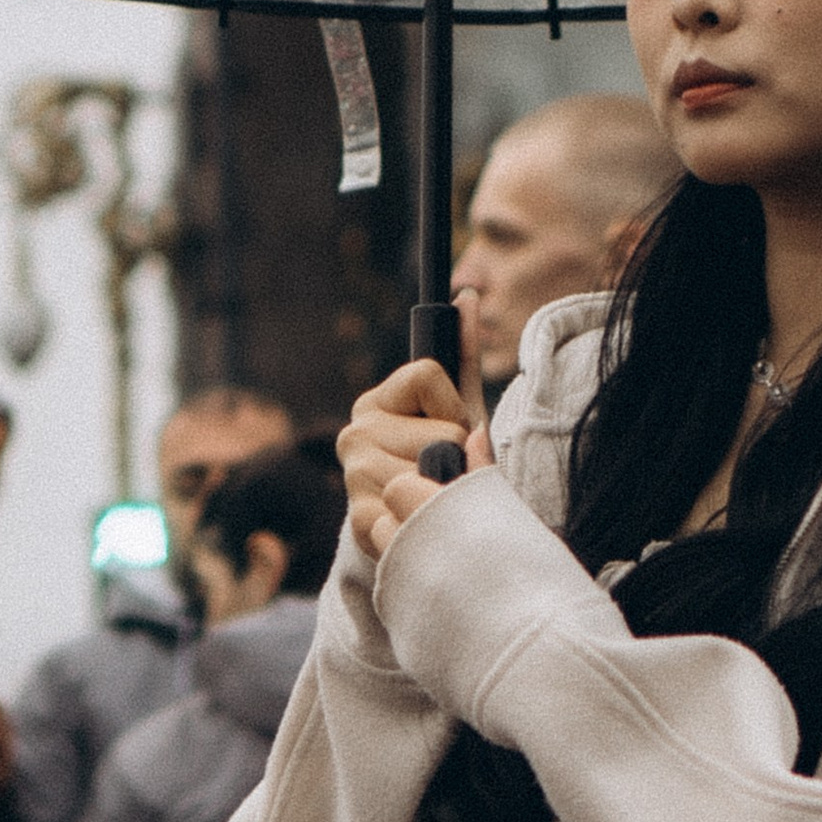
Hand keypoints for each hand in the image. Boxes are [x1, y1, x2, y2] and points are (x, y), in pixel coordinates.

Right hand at [338, 291, 490, 559]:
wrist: (416, 526)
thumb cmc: (442, 459)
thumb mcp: (458, 405)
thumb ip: (462, 352)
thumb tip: (466, 295)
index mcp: (374, 401)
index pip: (428, 374)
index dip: (454, 406)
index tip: (453, 427)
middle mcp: (355, 432)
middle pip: (439, 432)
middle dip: (457, 453)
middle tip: (445, 469)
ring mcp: (354, 476)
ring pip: (434, 472)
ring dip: (449, 487)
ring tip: (438, 494)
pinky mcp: (363, 519)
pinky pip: (418, 510)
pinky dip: (432, 518)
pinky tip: (424, 519)